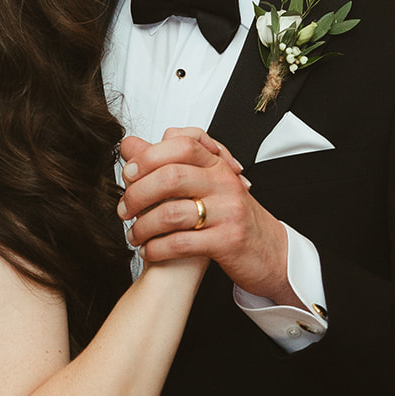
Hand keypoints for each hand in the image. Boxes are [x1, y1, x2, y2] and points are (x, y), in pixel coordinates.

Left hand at [117, 128, 298, 303]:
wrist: (271, 251)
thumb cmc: (230, 217)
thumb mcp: (203, 185)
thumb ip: (165, 164)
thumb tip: (128, 144)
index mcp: (217, 165)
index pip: (182, 144)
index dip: (149, 156)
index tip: (128, 173)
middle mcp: (225, 183)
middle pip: (171, 177)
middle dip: (138, 195)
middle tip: (124, 209)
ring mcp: (229, 212)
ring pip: (172, 213)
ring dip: (143, 226)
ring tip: (133, 235)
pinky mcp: (228, 241)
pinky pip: (181, 242)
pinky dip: (157, 248)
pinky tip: (149, 251)